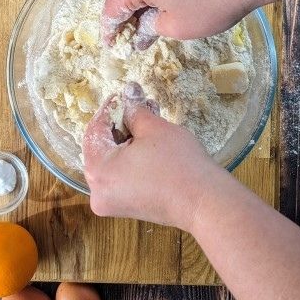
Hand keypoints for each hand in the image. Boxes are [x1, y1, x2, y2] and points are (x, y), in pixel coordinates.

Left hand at [83, 83, 219, 231]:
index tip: (120, 96)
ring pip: (114, 160)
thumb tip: (129, 92)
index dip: (109, 110)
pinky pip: (123, 175)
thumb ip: (134, 109)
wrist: (205, 203)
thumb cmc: (178, 164)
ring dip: (130, 139)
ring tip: (148, 118)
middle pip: (103, 147)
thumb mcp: (153, 128)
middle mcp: (98, 191)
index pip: (94, 131)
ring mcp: (112, 202)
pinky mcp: (128, 207)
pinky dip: (133, 157)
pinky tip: (149, 140)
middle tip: (137, 104)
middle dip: (122, 123)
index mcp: (98, 171)